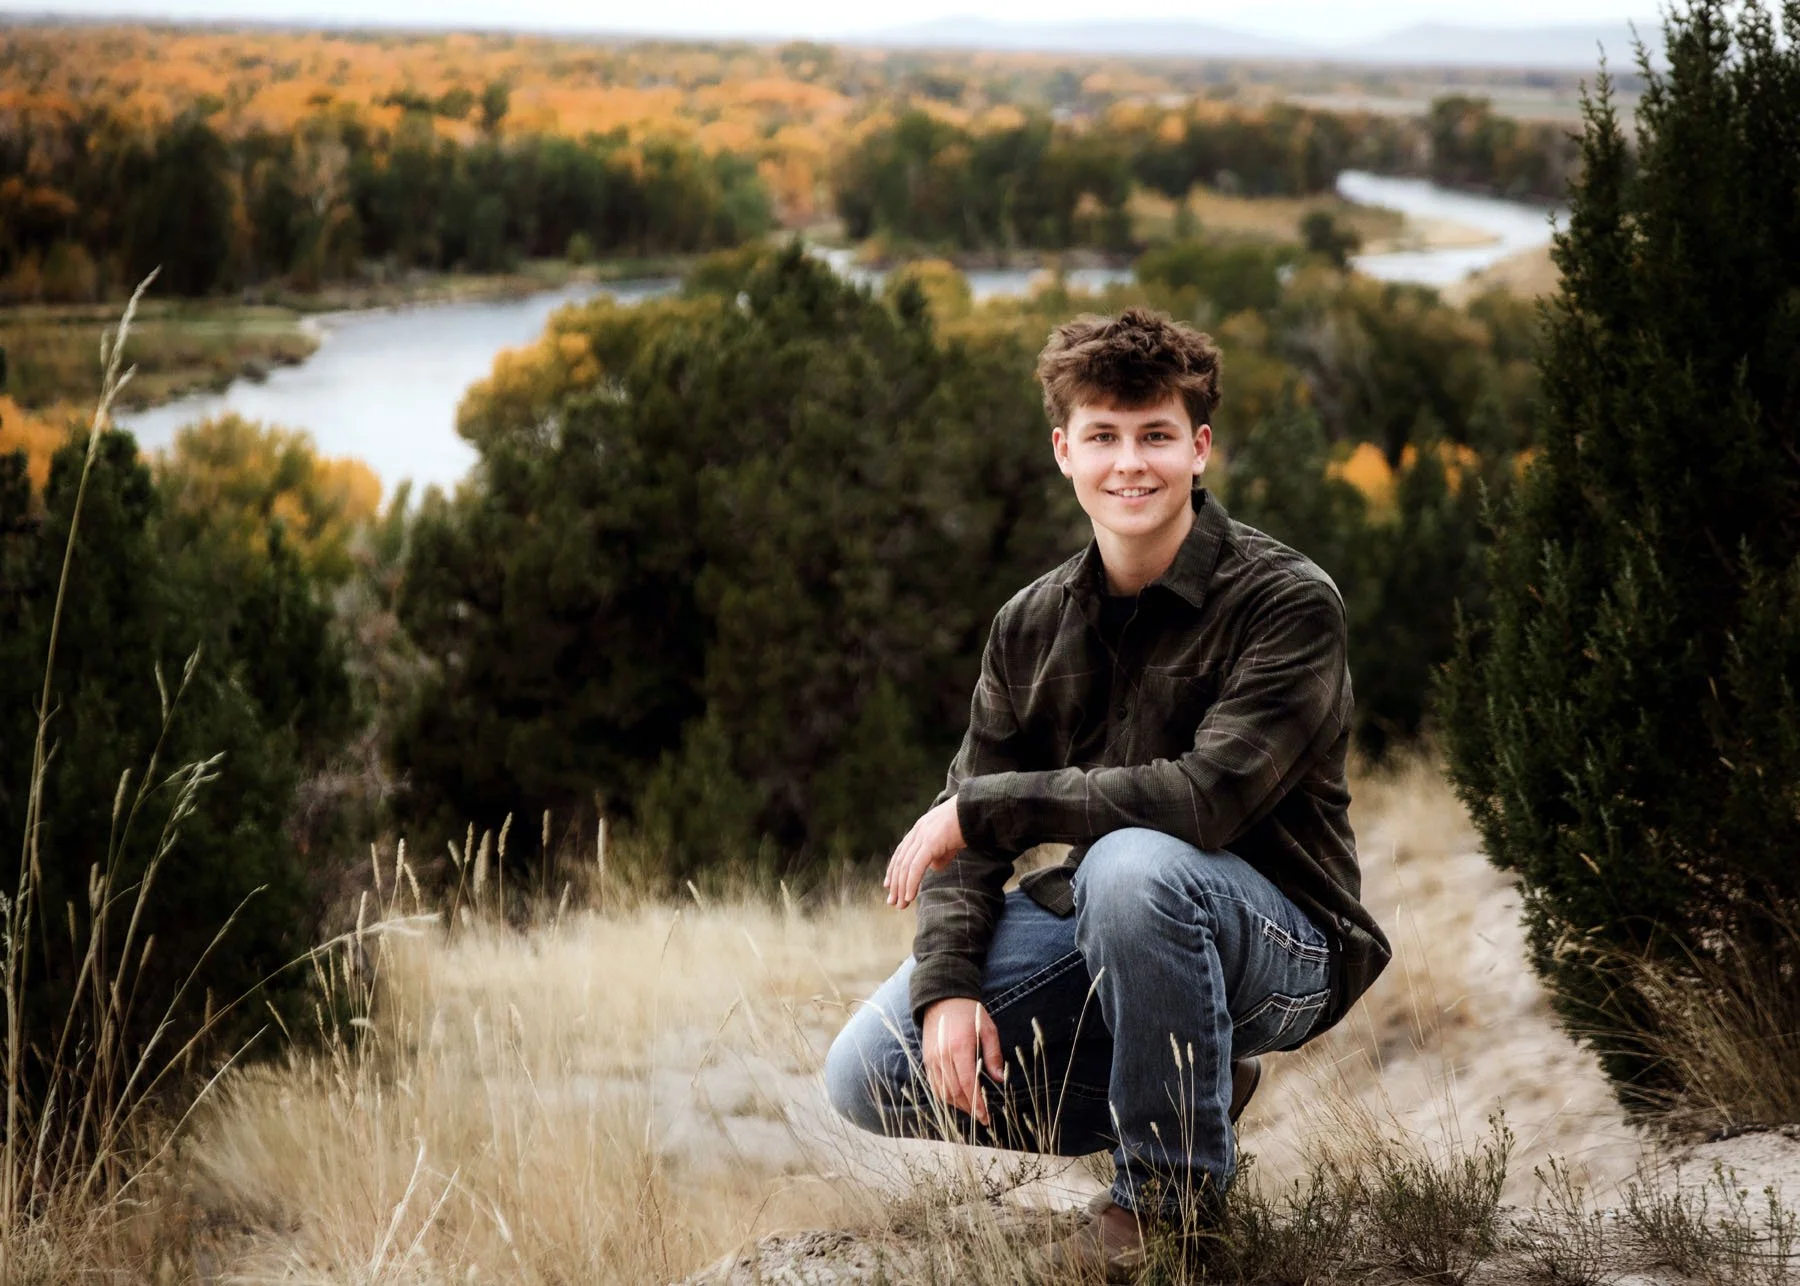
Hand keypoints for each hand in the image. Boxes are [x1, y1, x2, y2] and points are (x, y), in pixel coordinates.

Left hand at [883, 795, 964, 909]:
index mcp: (920, 829)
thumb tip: (934, 868)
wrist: (976, 810)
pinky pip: (916, 866)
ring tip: (901, 904)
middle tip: (893, 902)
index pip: (901, 853)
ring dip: (902, 888)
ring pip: (906, 866)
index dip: (893, 870)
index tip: (889, 886)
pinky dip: (911, 882)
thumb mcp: (949, 842)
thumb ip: (940, 854)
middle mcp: (917, 831)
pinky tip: (909, 896)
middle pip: (900, 861)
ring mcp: (923, 836)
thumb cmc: (966, 825)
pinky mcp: (930, 842)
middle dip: (895, 884)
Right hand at [921, 997, 1002, 1126]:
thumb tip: (999, 1079)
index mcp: (960, 1048)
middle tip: (982, 1117)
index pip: (968, 1083)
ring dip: (957, 1105)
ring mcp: (933, 1059)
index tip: (985, 1117)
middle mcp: (943, 1056)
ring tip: (971, 1109)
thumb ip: (993, 1054)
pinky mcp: (927, 1059)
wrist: (943, 998)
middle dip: (969, 1108)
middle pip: (955, 1091)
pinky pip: (934, 1085)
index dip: (977, 1103)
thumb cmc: (970, 1013)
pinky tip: (957, 1099)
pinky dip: (945, 1096)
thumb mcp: (988, 1029)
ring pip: (943, 1092)